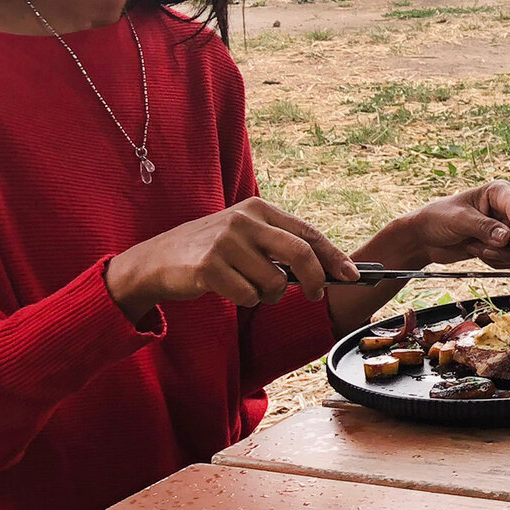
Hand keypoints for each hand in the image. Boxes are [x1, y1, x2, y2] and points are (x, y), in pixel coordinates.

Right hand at [105, 198, 357, 322]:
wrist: (157, 260)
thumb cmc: (211, 251)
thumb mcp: (245, 236)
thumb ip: (279, 245)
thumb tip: (328, 269)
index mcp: (259, 209)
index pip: (308, 233)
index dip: (334, 256)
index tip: (353, 274)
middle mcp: (245, 220)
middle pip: (301, 254)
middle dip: (317, 279)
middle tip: (316, 295)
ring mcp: (226, 242)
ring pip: (275, 282)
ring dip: (270, 295)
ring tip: (251, 288)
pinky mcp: (209, 266)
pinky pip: (248, 295)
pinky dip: (246, 300)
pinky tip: (229, 291)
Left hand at [399, 178, 509, 267]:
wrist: (425, 238)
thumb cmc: (438, 218)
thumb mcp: (459, 220)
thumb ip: (484, 227)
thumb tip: (507, 238)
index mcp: (499, 193)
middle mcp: (506, 210)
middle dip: (508, 246)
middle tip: (486, 249)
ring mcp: (506, 229)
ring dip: (498, 256)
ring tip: (475, 248)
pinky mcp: (502, 246)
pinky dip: (495, 262)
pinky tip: (477, 252)